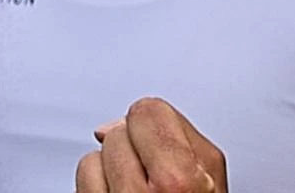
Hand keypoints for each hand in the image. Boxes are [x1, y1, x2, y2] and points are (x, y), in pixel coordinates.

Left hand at [75, 97, 227, 192]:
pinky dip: (95, 187)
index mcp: (181, 180)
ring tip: (137, 192)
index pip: (150, 109)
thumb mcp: (212, 179)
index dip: (157, 125)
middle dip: (136, 148)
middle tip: (155, 177)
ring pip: (95, 155)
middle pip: (120, 130)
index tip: (163, 142)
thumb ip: (182, 136)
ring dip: (112, 170)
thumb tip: (124, 119)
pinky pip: (81, 180)